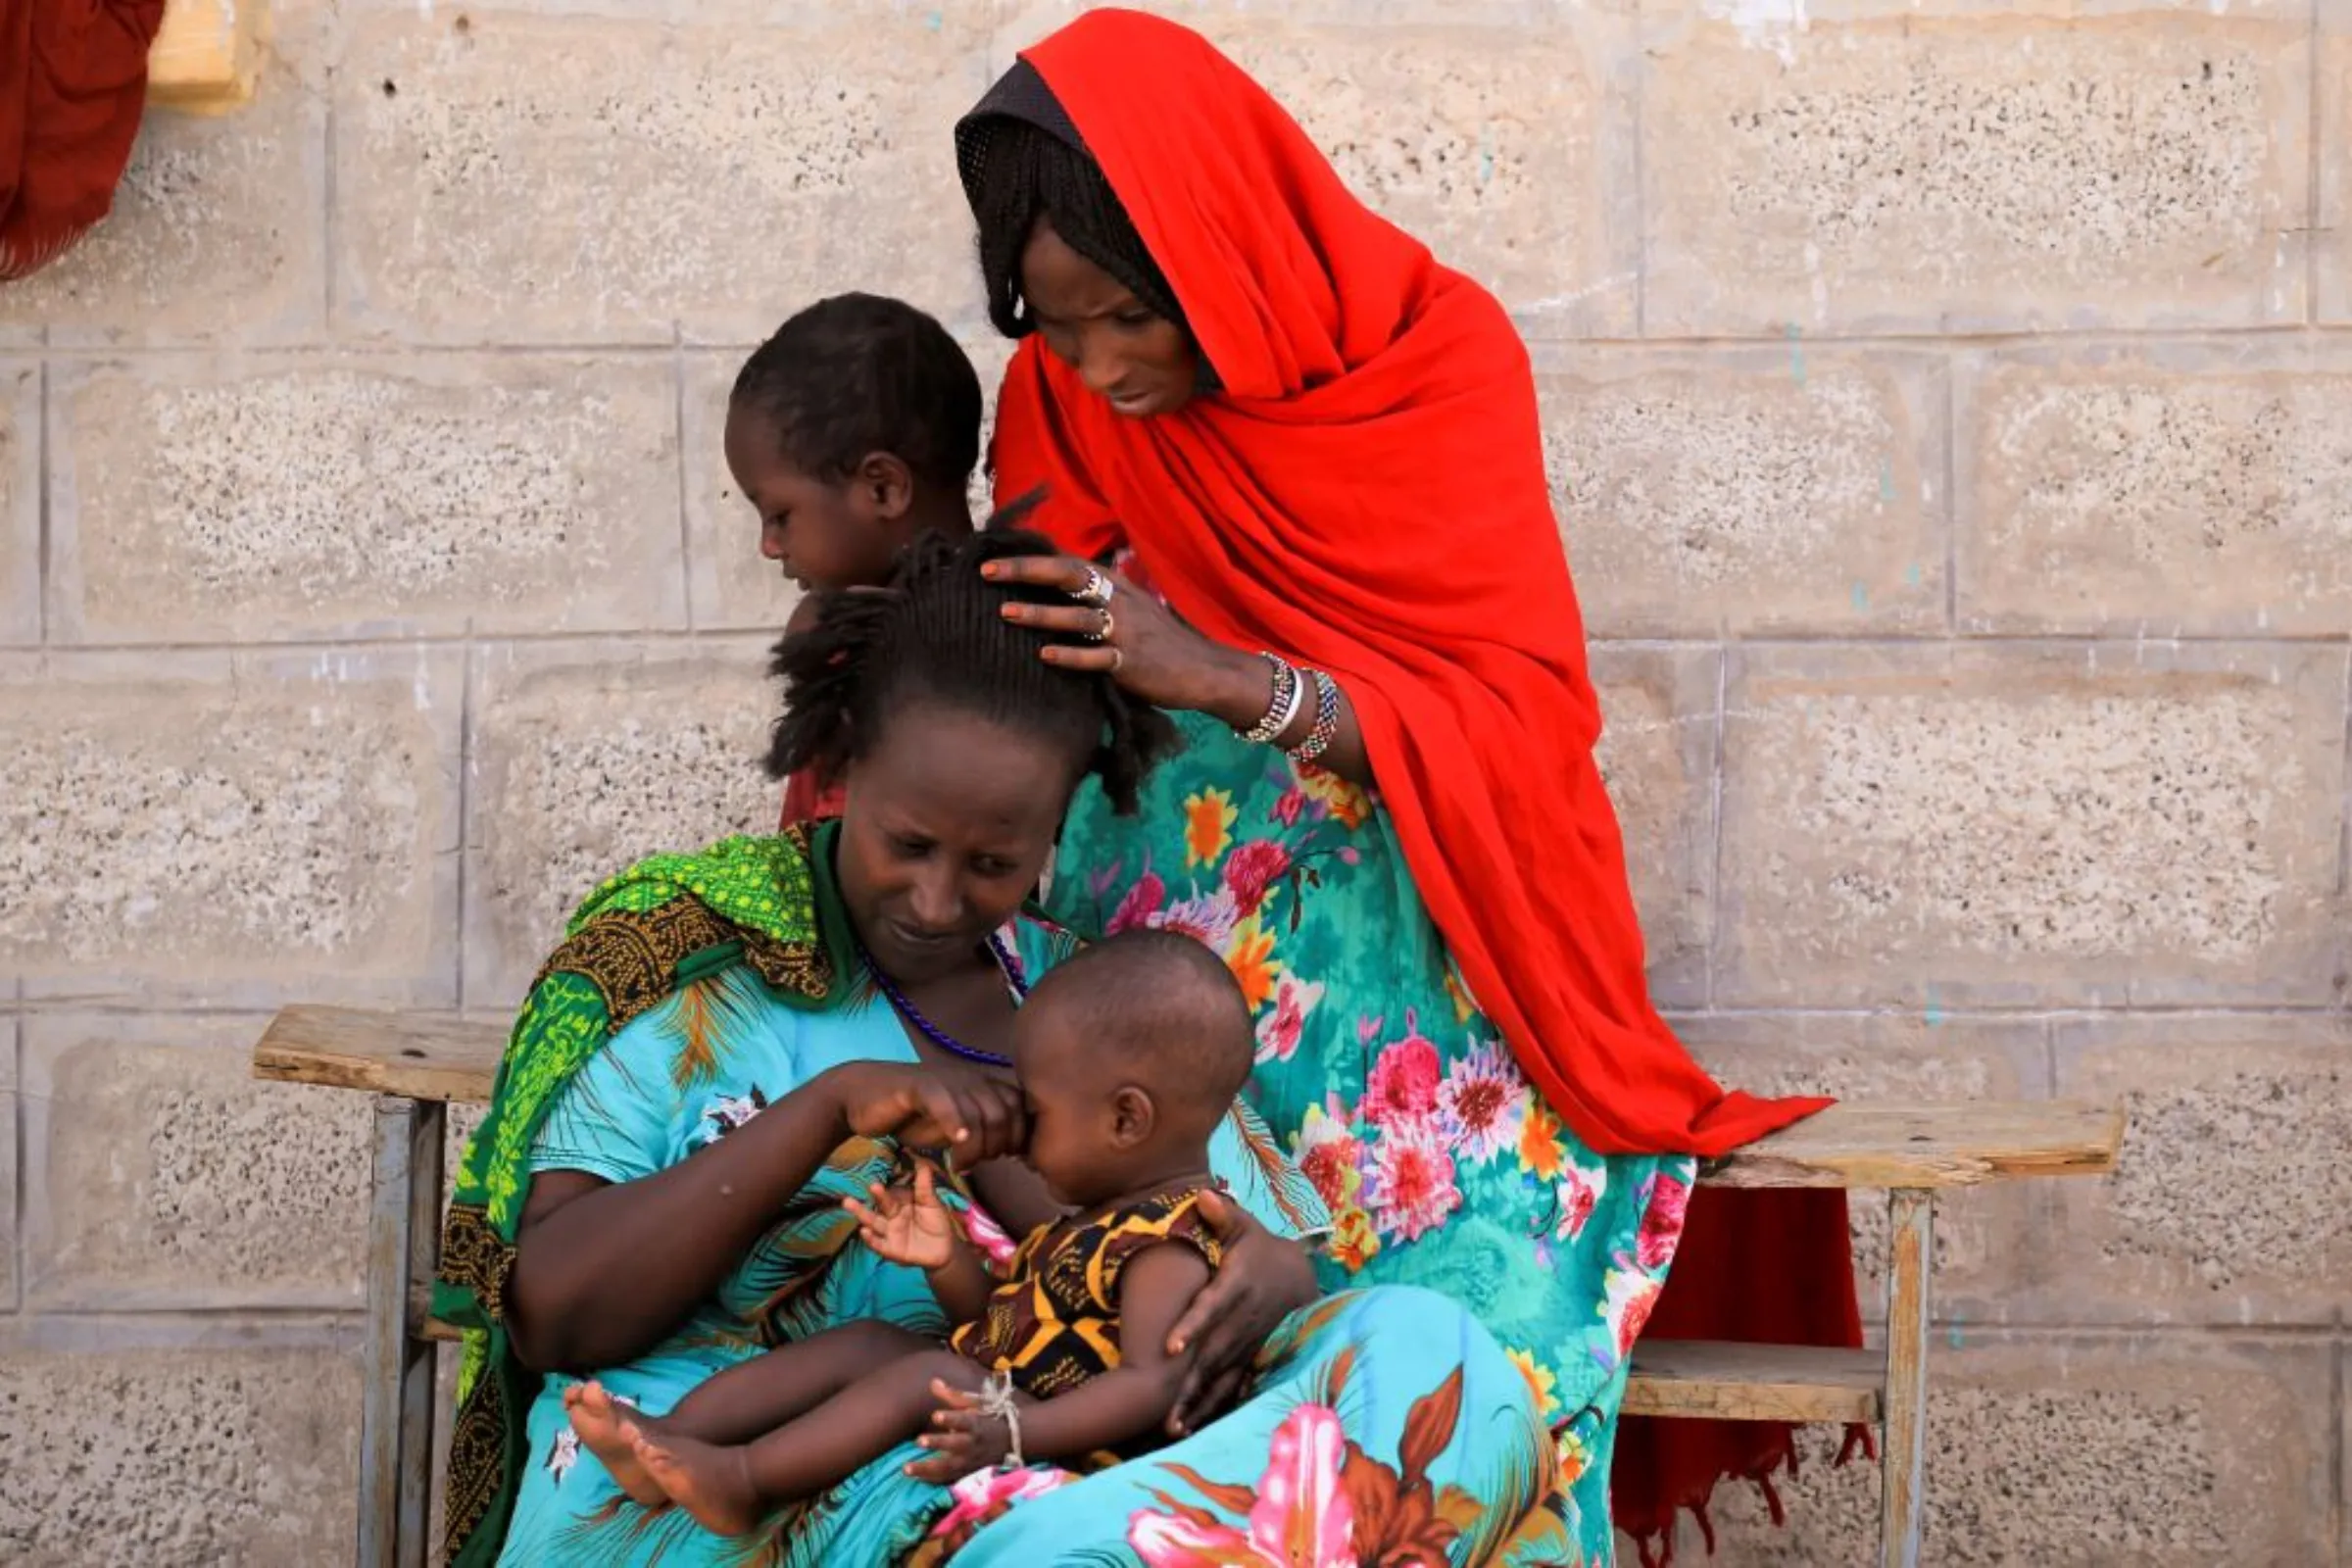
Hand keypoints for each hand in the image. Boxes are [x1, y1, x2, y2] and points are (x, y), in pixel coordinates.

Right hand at [831, 1063, 1026, 1164]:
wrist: (862, 1097)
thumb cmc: (910, 1116)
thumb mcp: (953, 1127)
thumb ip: (982, 1133)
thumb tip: (1014, 1150)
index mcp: (981, 1085)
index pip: (1018, 1108)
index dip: (1018, 1136)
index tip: (1004, 1159)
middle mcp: (969, 1078)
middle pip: (1003, 1114)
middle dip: (997, 1146)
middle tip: (975, 1164)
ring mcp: (945, 1079)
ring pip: (979, 1113)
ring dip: (975, 1147)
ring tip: (960, 1164)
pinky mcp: (919, 1085)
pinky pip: (945, 1102)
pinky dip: (955, 1123)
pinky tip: (956, 1141)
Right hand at [843, 1160, 958, 1269]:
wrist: (945, 1250)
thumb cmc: (936, 1222)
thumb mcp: (932, 1202)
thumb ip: (924, 1184)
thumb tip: (922, 1159)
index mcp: (900, 1202)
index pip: (890, 1192)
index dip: (885, 1185)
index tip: (880, 1174)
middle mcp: (891, 1216)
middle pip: (880, 1204)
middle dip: (873, 1196)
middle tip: (870, 1185)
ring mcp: (890, 1232)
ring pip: (873, 1222)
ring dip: (861, 1213)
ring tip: (848, 1203)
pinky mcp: (891, 1250)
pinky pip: (879, 1244)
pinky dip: (871, 1239)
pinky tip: (864, 1231)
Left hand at [905, 1376, 1012, 1481]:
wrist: (1013, 1441)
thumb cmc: (988, 1419)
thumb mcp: (974, 1404)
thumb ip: (952, 1396)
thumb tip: (933, 1382)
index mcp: (975, 1424)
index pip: (963, 1421)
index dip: (950, 1418)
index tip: (935, 1415)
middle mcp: (973, 1444)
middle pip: (955, 1445)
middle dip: (937, 1443)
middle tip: (918, 1441)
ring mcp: (970, 1463)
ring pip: (949, 1468)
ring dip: (927, 1469)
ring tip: (906, 1468)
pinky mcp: (967, 1475)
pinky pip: (949, 1481)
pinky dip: (933, 1482)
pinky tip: (915, 1479)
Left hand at [981, 553, 1260, 716]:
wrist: (1202, 668)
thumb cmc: (1156, 639)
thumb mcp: (1128, 606)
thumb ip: (1093, 596)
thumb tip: (1046, 586)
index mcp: (1114, 584)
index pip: (1066, 562)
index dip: (1029, 559)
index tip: (990, 561)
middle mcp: (1118, 601)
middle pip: (1068, 576)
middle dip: (1026, 572)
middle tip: (987, 573)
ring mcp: (1126, 632)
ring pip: (1078, 616)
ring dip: (1042, 614)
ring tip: (1007, 613)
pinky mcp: (1131, 664)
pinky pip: (1096, 658)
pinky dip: (1071, 656)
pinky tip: (1045, 656)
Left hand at [1163, 1189, 1318, 1434]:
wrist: (1298, 1278)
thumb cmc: (1260, 1249)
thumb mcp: (1246, 1227)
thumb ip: (1223, 1215)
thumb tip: (1201, 1195)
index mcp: (1236, 1287)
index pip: (1211, 1308)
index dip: (1192, 1327)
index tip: (1170, 1347)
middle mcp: (1242, 1321)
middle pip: (1210, 1355)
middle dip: (1187, 1383)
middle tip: (1162, 1410)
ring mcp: (1247, 1343)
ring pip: (1219, 1377)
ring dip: (1196, 1403)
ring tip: (1172, 1427)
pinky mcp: (1251, 1356)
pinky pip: (1231, 1385)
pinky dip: (1213, 1406)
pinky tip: (1192, 1428)